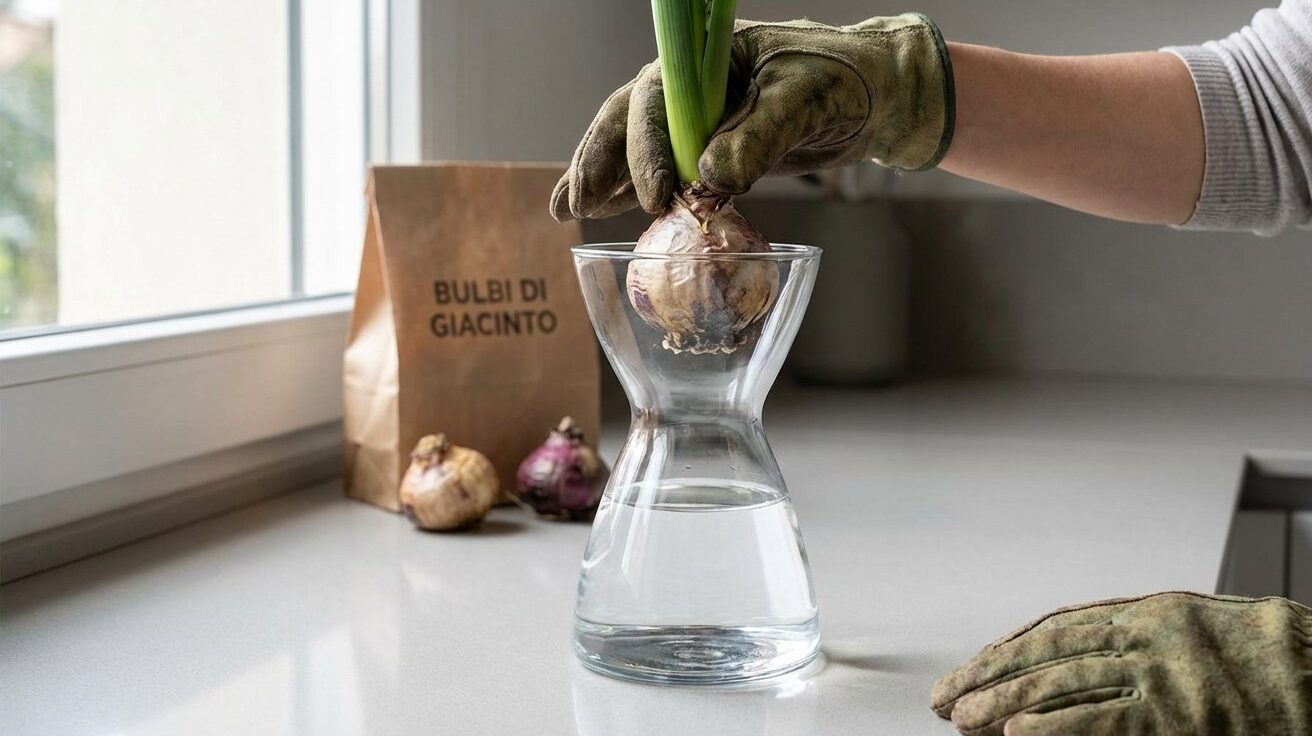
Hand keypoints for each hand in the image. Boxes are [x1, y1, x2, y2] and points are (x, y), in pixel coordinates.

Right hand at [550, 14, 953, 220]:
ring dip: (602, 179)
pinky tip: (602, 209)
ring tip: (565, 211)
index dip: (646, 149)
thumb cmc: (847, 81)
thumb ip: (759, 136)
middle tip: (574, 206)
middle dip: (600, 162)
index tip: (655, 197)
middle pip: (628, 120)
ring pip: (634, 145)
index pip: (656, 100)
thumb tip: (710, 179)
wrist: (879, 97)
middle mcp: (692, 88)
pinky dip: (630, 189)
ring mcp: (697, 119)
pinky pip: (661, 168)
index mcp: (708, 60)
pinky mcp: (710, 149)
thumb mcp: (805, 101)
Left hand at [932, 592, 1311, 734]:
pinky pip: (1103, 721)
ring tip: (962, 720)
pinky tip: (1014, 734)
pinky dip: (1054, 727)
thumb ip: (1124, 637)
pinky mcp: (1178, 718)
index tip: (968, 670)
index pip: (1053, 629)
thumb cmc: (1257, 658)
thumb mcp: (1186, 629)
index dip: (1004, 652)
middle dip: (988, 676)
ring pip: (1062, 685)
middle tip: (946, 696)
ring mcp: (1162, 678)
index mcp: (1146, 612)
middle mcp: (1146, 637)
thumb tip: (1052, 659)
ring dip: (1003, 703)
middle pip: (1046, 654)